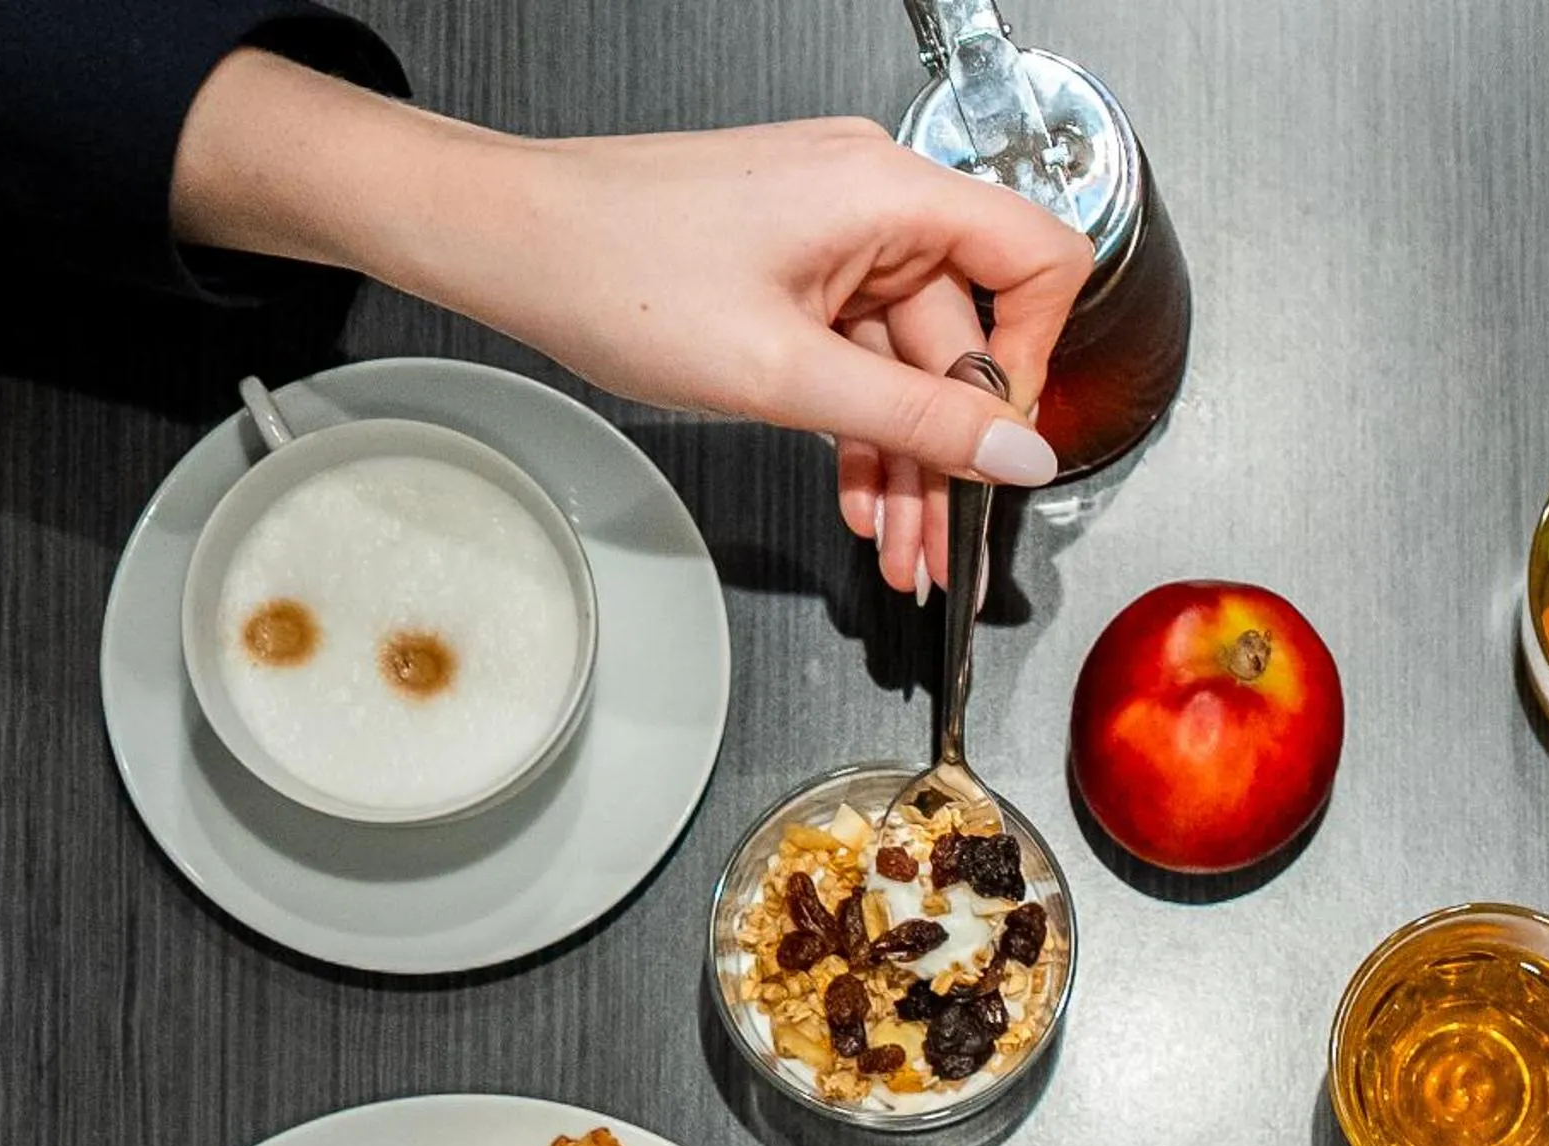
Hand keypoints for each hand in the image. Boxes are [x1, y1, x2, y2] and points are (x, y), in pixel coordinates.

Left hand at [172, 56, 1091, 595]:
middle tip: (942, 549)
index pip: (1037, 259)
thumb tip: (1022, 451)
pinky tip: (858, 497)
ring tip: (899, 550)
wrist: (510, 245)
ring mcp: (836, 241)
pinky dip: (863, 433)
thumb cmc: (616, 271)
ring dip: (908, 465)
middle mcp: (873, 205)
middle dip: (954, 455)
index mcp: (887, 193)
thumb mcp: (786, 373)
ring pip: (910, 368)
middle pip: (966, 339)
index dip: (1034, 359)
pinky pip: (861, 363)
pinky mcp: (799, 274)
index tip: (1003, 445)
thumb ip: (918, 418)